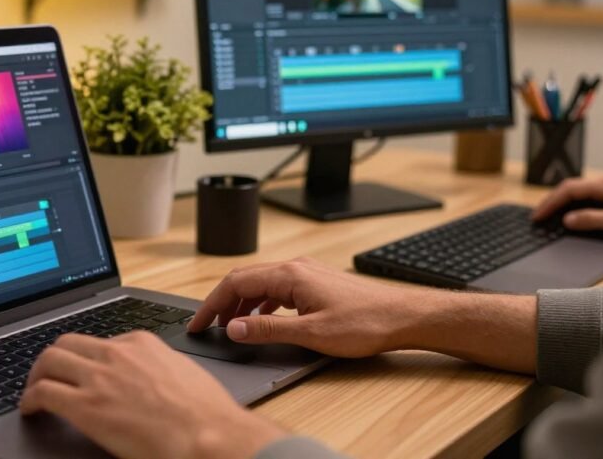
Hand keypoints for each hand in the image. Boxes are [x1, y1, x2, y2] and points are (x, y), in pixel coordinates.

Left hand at [21, 331, 285, 458]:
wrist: (209, 435)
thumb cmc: (206, 414)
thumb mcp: (182, 374)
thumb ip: (158, 369)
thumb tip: (150, 382)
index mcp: (142, 343)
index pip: (101, 341)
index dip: (86, 358)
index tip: (83, 370)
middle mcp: (117, 353)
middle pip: (68, 342)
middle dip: (54, 358)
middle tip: (48, 375)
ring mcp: (99, 378)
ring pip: (49, 360)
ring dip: (36, 375)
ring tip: (34, 391)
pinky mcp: (86, 407)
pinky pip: (43, 392)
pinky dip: (29, 399)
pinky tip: (30, 410)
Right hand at [187, 258, 417, 358]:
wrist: (403, 317)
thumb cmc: (365, 324)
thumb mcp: (311, 334)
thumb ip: (268, 331)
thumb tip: (233, 328)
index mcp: (289, 275)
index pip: (235, 283)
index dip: (211, 304)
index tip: (199, 323)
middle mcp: (296, 267)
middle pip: (245, 279)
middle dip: (222, 303)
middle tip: (208, 326)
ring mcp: (307, 273)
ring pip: (261, 284)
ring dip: (242, 304)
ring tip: (232, 327)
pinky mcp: (316, 282)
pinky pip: (278, 289)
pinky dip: (261, 304)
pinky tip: (263, 320)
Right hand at [532, 176, 602, 239]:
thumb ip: (590, 220)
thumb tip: (567, 220)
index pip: (568, 190)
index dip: (550, 203)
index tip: (537, 215)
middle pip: (572, 188)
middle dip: (553, 201)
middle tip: (539, 214)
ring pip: (581, 193)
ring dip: (564, 203)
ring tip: (551, 215)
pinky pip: (591, 199)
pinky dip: (576, 206)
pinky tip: (574, 215)